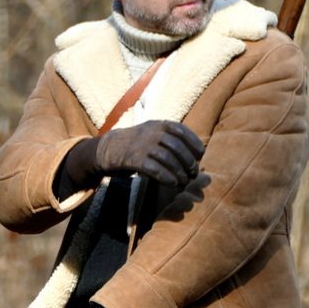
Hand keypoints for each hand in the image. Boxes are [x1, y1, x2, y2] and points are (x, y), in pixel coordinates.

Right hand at [62, 121, 203, 189]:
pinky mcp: (133, 159)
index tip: (201, 154)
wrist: (107, 149)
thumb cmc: (136, 144)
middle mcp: (150, 132)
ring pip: (167, 158)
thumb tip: (194, 152)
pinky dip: (165, 176)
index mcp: (157, 124)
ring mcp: (141, 145)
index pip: (181, 130)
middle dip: (188, 160)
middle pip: (176, 146)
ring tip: (183, 181)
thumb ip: (170, 139)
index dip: (193, 142)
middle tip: (193, 172)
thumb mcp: (152, 134)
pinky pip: (153, 168)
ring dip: (178, 171)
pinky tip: (171, 183)